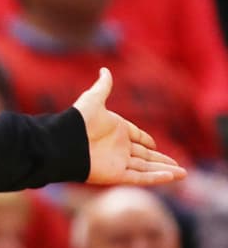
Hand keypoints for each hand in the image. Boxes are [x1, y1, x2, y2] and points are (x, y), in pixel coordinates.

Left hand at [73, 68, 185, 185]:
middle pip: (145, 156)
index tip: (155, 145)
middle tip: (179, 166)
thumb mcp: (93, 99)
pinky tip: (172, 177)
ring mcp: (117, 162)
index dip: (146, 141)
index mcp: (115, 130)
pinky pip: (140, 177)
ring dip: (165, 170)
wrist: (62, 142)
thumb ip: (103, 86)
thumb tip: (105, 69)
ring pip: (146, 168)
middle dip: (162, 160)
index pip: (136, 137)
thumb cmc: (77, 120)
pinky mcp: (115, 175)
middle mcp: (117, 148)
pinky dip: (156, 178)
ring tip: (183, 173)